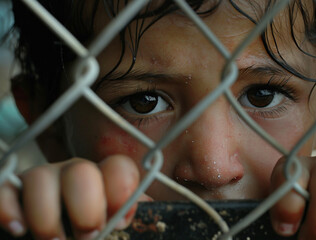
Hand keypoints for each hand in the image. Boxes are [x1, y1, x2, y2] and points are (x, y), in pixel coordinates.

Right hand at [0, 155, 148, 239]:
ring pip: (40, 178)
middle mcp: (74, 174)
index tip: (119, 223)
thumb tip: (153, 211)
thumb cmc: (93, 232)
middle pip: (81, 171)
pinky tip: (19, 230)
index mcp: (105, 180)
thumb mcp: (118, 226)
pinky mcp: (12, 193)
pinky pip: (5, 190)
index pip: (118, 167)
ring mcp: (42, 180)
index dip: (122, 193)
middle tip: (87, 237)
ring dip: (48, 219)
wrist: (65, 236)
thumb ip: (133, 216)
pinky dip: (10, 210)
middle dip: (85, 210)